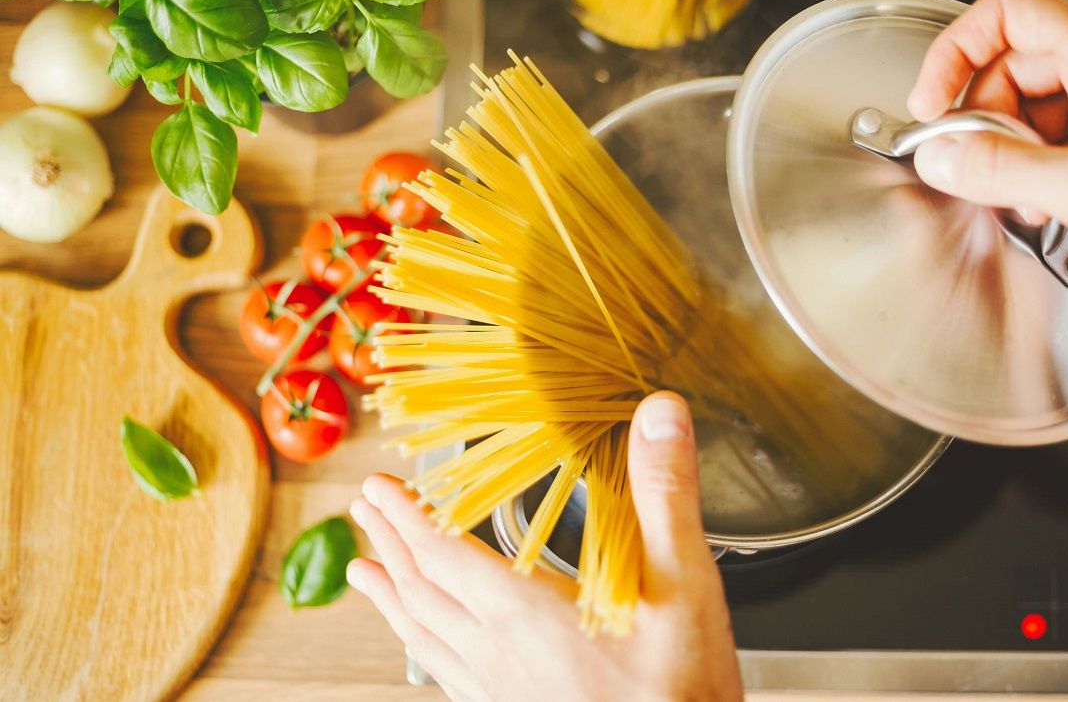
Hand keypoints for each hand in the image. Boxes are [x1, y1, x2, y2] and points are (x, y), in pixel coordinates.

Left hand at [346, 392, 742, 701]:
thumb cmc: (681, 690)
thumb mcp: (684, 583)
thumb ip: (665, 496)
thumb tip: (659, 415)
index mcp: (524, 612)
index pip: (442, 552)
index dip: (405, 515)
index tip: (376, 487)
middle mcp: (497, 652)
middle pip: (421, 589)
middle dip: (389, 542)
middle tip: (363, 511)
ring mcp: (498, 690)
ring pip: (422, 635)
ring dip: (390, 595)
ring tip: (361, 573)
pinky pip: (444, 673)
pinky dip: (418, 644)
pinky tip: (422, 646)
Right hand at [907, 0, 1067, 293]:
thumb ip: (1002, 170)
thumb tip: (940, 156)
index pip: (1006, 13)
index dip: (955, 52)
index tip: (931, 106)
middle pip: (1012, 65)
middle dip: (983, 121)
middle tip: (979, 171)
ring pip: (1034, 104)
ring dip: (1011, 152)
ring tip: (1024, 198)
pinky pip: (1062, 133)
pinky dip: (1040, 167)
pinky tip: (1049, 204)